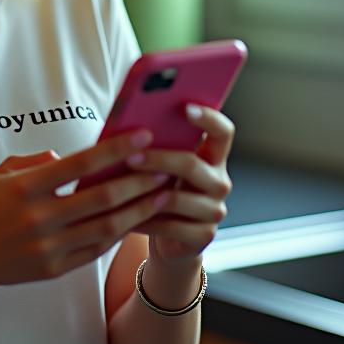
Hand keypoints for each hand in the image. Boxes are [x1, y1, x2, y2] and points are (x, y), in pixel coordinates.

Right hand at [0, 129, 177, 296]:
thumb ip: (35, 162)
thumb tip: (67, 158)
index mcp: (25, 187)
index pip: (81, 163)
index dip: (116, 149)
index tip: (143, 135)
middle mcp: (40, 217)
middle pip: (102, 197)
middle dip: (139, 181)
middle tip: (166, 167)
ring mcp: (48, 245)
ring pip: (107, 227)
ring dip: (139, 210)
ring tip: (163, 195)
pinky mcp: (54, 268)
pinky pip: (95, 250)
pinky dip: (118, 235)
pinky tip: (135, 221)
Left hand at [126, 104, 234, 268]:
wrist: (168, 237)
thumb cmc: (157, 189)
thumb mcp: (159, 166)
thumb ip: (154, 145)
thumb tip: (125, 122)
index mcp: (212, 157)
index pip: (223, 132)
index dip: (209, 118)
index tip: (185, 107)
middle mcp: (219, 182)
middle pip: (193, 164)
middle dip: (158, 159)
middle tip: (130, 156)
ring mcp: (214, 211)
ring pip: (179, 198)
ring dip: (147, 193)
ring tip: (121, 188)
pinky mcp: (204, 236)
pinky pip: (171, 226)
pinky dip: (145, 220)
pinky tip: (124, 216)